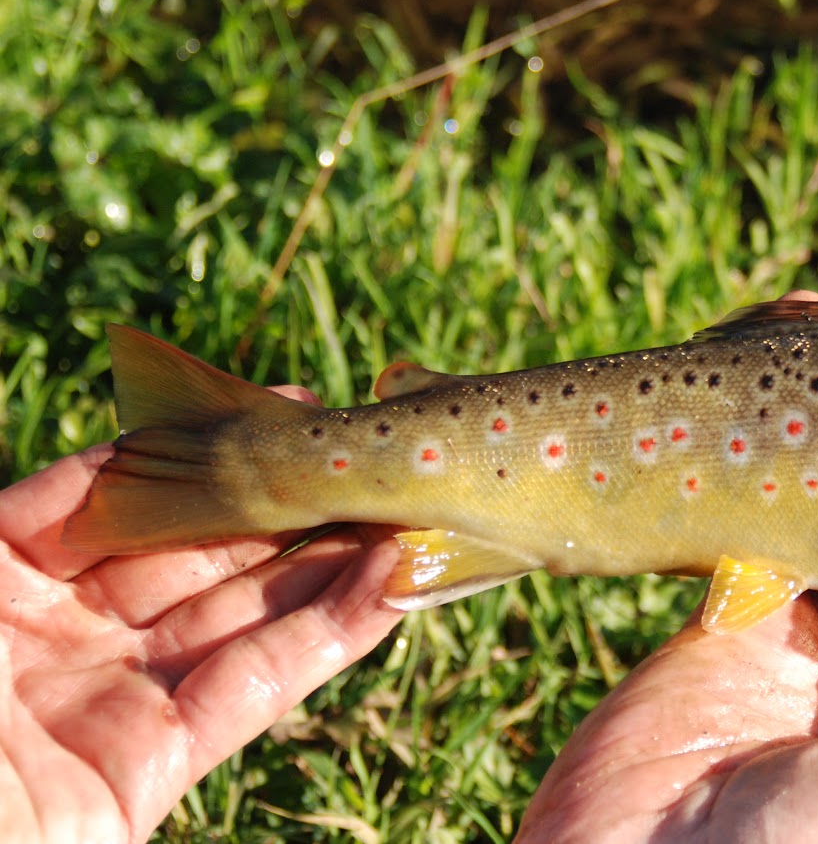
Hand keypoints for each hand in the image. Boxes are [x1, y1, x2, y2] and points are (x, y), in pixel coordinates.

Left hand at [0, 385, 402, 843]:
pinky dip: (326, 636)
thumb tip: (131, 449)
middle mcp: (60, 626)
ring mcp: (110, 695)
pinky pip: (251, 688)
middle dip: (285, 498)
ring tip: (410, 506)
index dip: (205, 443)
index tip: (287, 404)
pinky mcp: (152, 768)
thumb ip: (52, 515)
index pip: (118, 488)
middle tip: (375, 453)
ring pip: (239, 609)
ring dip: (328, 559)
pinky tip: (390, 585)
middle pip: (195, 545)